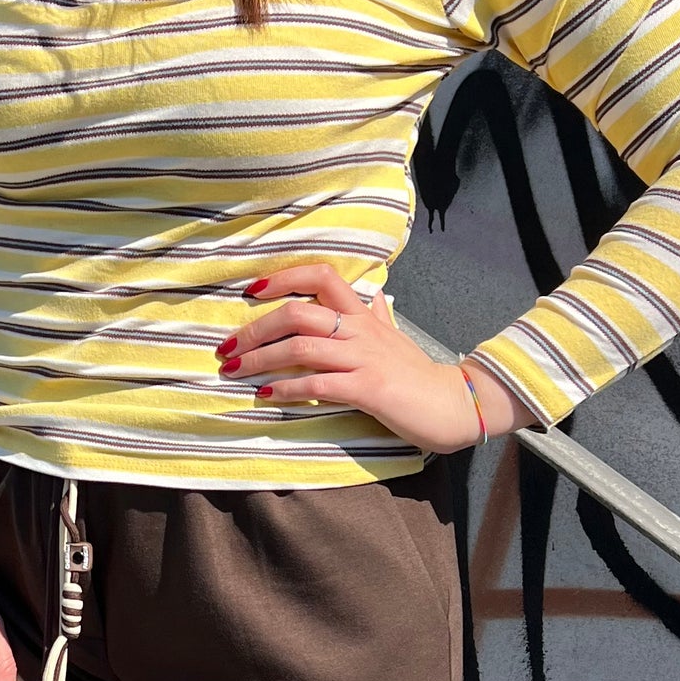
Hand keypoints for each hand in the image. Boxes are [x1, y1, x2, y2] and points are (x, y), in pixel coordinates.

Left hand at [216, 264, 532, 449]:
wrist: (453, 404)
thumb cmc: (418, 374)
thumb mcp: (397, 338)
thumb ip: (380, 316)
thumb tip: (374, 295)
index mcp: (362, 315)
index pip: (322, 276)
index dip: (284, 278)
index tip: (252, 289)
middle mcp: (359, 330)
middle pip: (298, 312)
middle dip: (255, 329)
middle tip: (226, 348)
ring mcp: (363, 358)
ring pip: (301, 348)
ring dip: (260, 360)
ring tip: (234, 372)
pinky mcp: (367, 388)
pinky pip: (317, 384)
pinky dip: (286, 389)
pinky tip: (266, 395)